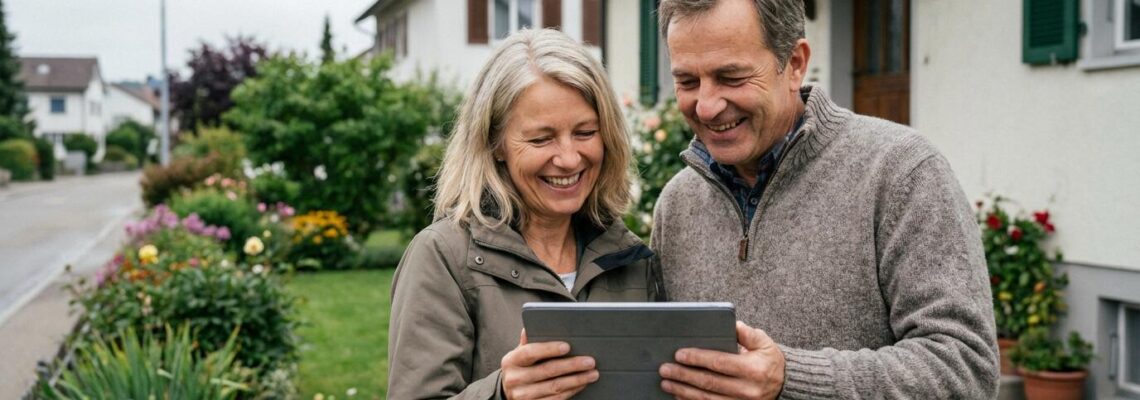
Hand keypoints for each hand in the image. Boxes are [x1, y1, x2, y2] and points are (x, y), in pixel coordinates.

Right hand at [501, 329, 598, 399]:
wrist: (509, 393)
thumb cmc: (520, 369)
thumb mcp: (519, 355)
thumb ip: (527, 342)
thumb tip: (531, 327)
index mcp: (511, 361)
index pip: (530, 352)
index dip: (549, 349)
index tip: (567, 346)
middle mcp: (514, 379)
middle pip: (547, 371)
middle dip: (571, 365)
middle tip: (590, 361)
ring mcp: (522, 395)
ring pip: (554, 387)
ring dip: (576, 380)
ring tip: (592, 374)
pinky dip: (571, 391)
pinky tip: (582, 384)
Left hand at [659, 321, 785, 399]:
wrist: (785, 385)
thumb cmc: (770, 361)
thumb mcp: (764, 342)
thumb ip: (747, 333)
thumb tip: (732, 324)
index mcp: (753, 369)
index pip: (720, 363)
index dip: (697, 359)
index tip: (679, 354)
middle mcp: (747, 389)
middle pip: (709, 383)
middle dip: (684, 375)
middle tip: (665, 369)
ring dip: (683, 392)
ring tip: (667, 384)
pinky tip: (679, 397)